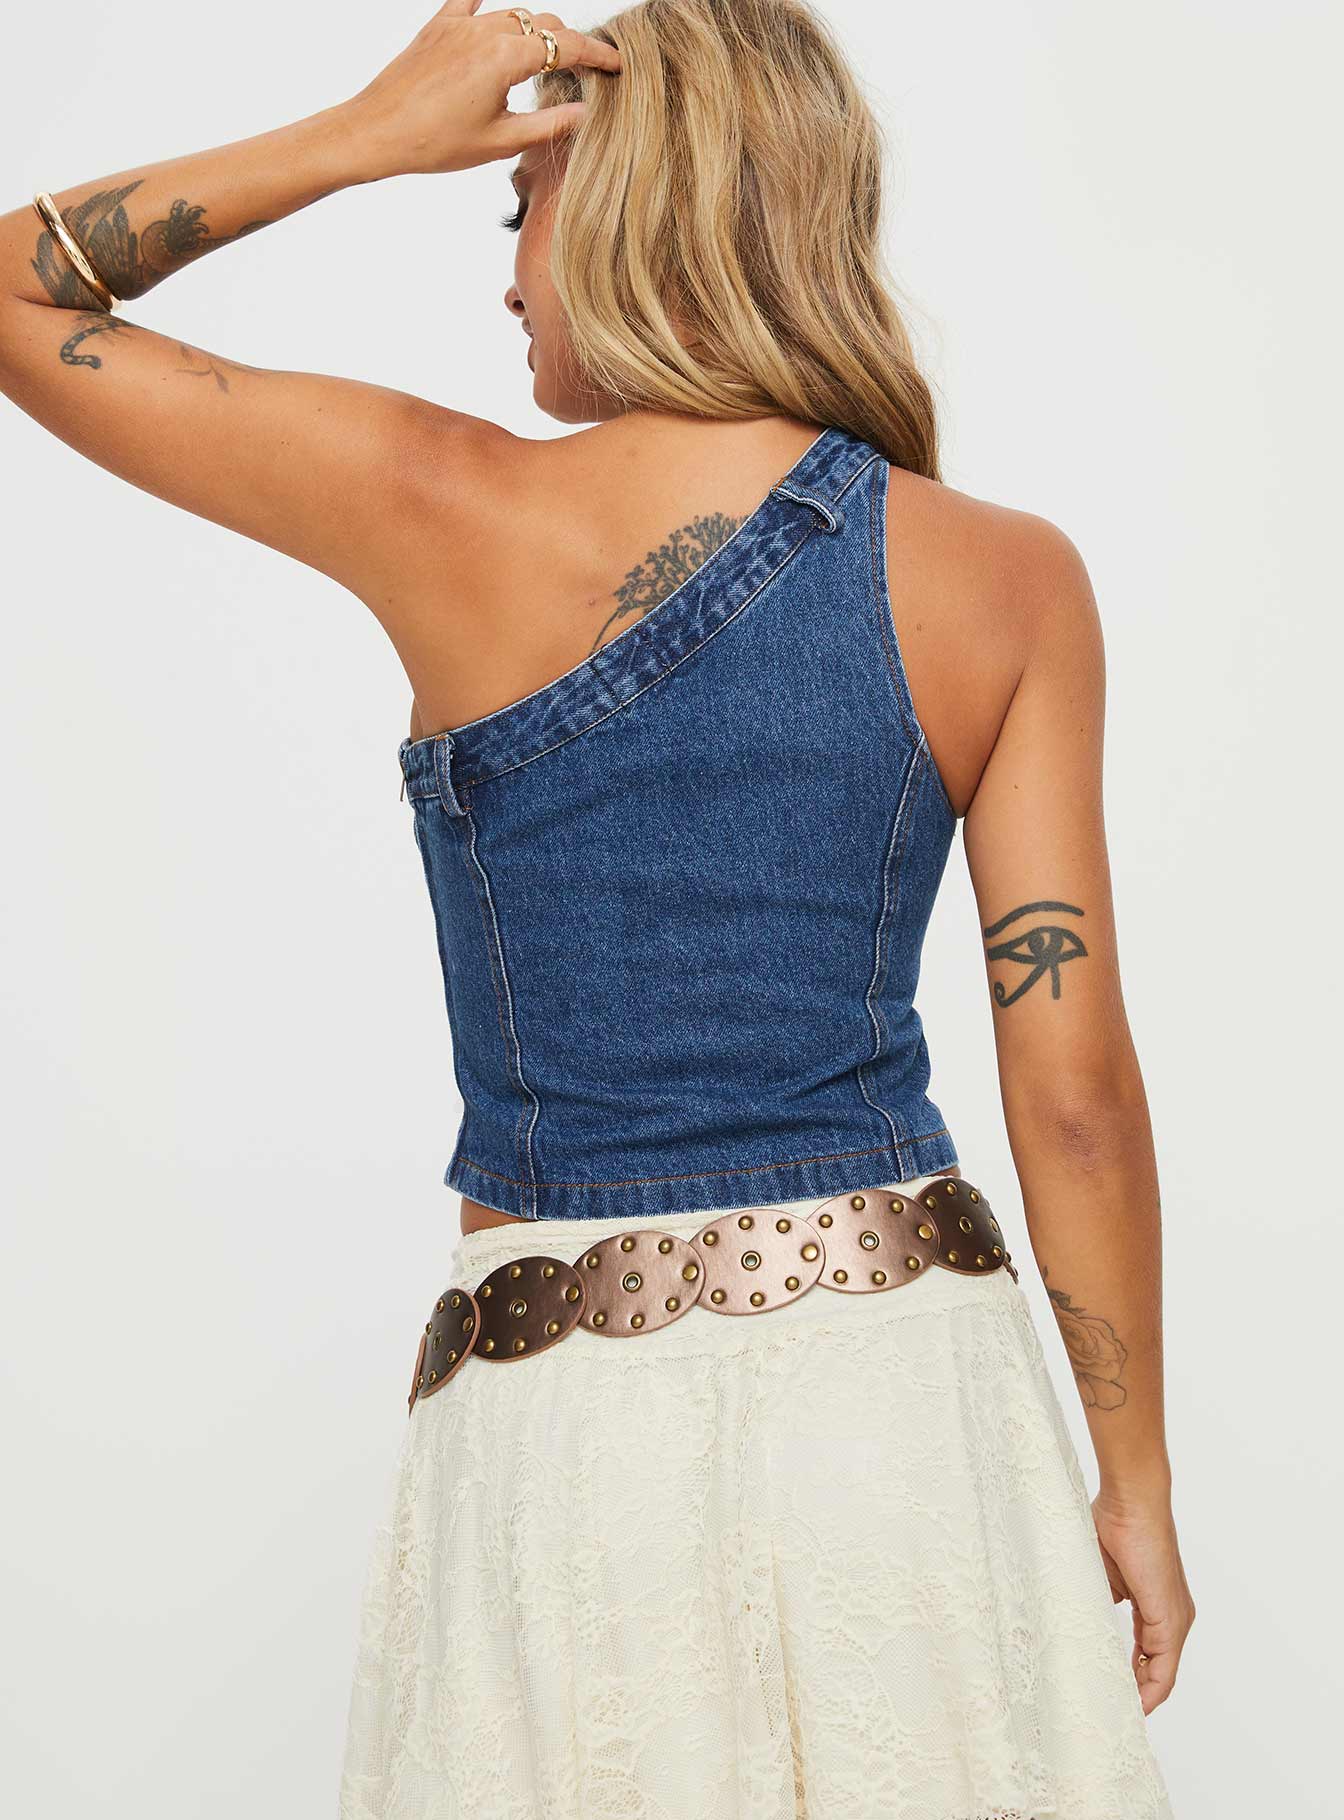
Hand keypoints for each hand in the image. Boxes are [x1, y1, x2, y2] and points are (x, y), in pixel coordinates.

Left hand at [344, 1, 620, 180]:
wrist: (377, 132)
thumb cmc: (435, 144)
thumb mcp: (501, 142)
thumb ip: (549, 123)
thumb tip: (586, 113)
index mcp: (507, 58)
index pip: (568, 48)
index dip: (599, 56)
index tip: (618, 65)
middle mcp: (487, 31)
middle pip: (545, 24)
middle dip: (570, 43)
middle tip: (586, 68)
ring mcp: (461, 24)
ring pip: (514, 14)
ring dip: (537, 30)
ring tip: (549, 53)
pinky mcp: (439, 25)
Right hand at [1091, 1489, 1195, 1713]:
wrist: (1131, 1501)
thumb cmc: (1111, 1525)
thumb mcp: (1099, 1574)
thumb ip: (1096, 1600)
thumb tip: (1078, 1621)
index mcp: (1155, 1606)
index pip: (1147, 1655)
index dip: (1130, 1678)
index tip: (1108, 1694)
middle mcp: (1172, 1618)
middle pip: (1156, 1671)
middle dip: (1134, 1695)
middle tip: (1109, 1715)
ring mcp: (1175, 1620)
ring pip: (1161, 1674)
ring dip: (1141, 1697)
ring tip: (1116, 1717)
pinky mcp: (1171, 1620)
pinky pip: (1163, 1668)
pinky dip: (1149, 1689)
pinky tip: (1132, 1705)